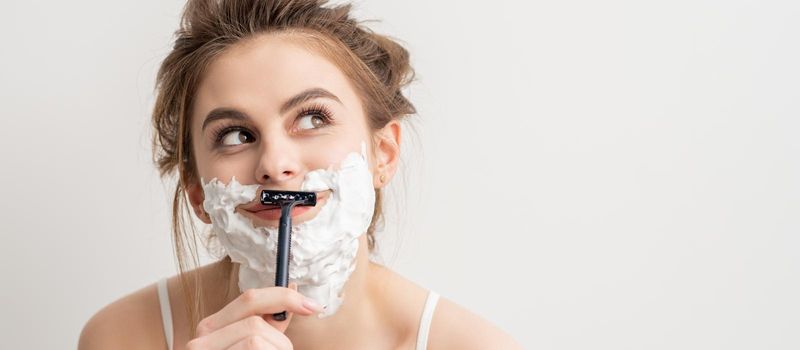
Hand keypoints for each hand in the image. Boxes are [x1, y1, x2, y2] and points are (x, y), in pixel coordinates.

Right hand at [186, 283, 322, 348]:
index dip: (284, 297)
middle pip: (257, 324)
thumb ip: (267, 325)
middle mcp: (201, 340)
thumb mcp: (247, 346)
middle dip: (279, 343)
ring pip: (256, 341)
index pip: (250, 299)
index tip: (312, 306)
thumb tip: (293, 295)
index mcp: (211, 328)